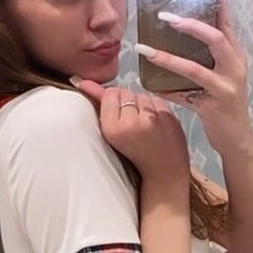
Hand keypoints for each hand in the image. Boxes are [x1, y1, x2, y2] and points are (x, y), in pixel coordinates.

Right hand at [71, 80, 189, 185]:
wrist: (164, 172)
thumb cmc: (134, 154)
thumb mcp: (112, 134)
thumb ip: (101, 107)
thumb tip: (83, 80)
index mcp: (113, 129)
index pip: (109, 94)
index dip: (112, 99)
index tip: (117, 111)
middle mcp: (131, 123)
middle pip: (125, 92)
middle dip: (127, 101)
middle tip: (131, 120)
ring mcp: (152, 119)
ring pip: (141, 94)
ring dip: (141, 103)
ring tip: (143, 122)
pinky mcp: (169, 117)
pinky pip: (157, 99)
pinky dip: (155, 107)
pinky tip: (155, 122)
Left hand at [134, 0, 252, 155]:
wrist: (238, 139)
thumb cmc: (227, 104)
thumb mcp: (224, 75)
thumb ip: (211, 56)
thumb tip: (184, 32)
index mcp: (237, 57)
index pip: (227, 24)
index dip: (220, 4)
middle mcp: (235, 69)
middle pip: (215, 38)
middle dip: (190, 25)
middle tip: (164, 15)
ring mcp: (225, 88)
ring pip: (195, 68)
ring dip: (167, 57)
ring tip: (145, 49)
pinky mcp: (213, 107)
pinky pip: (183, 96)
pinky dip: (165, 90)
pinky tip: (149, 85)